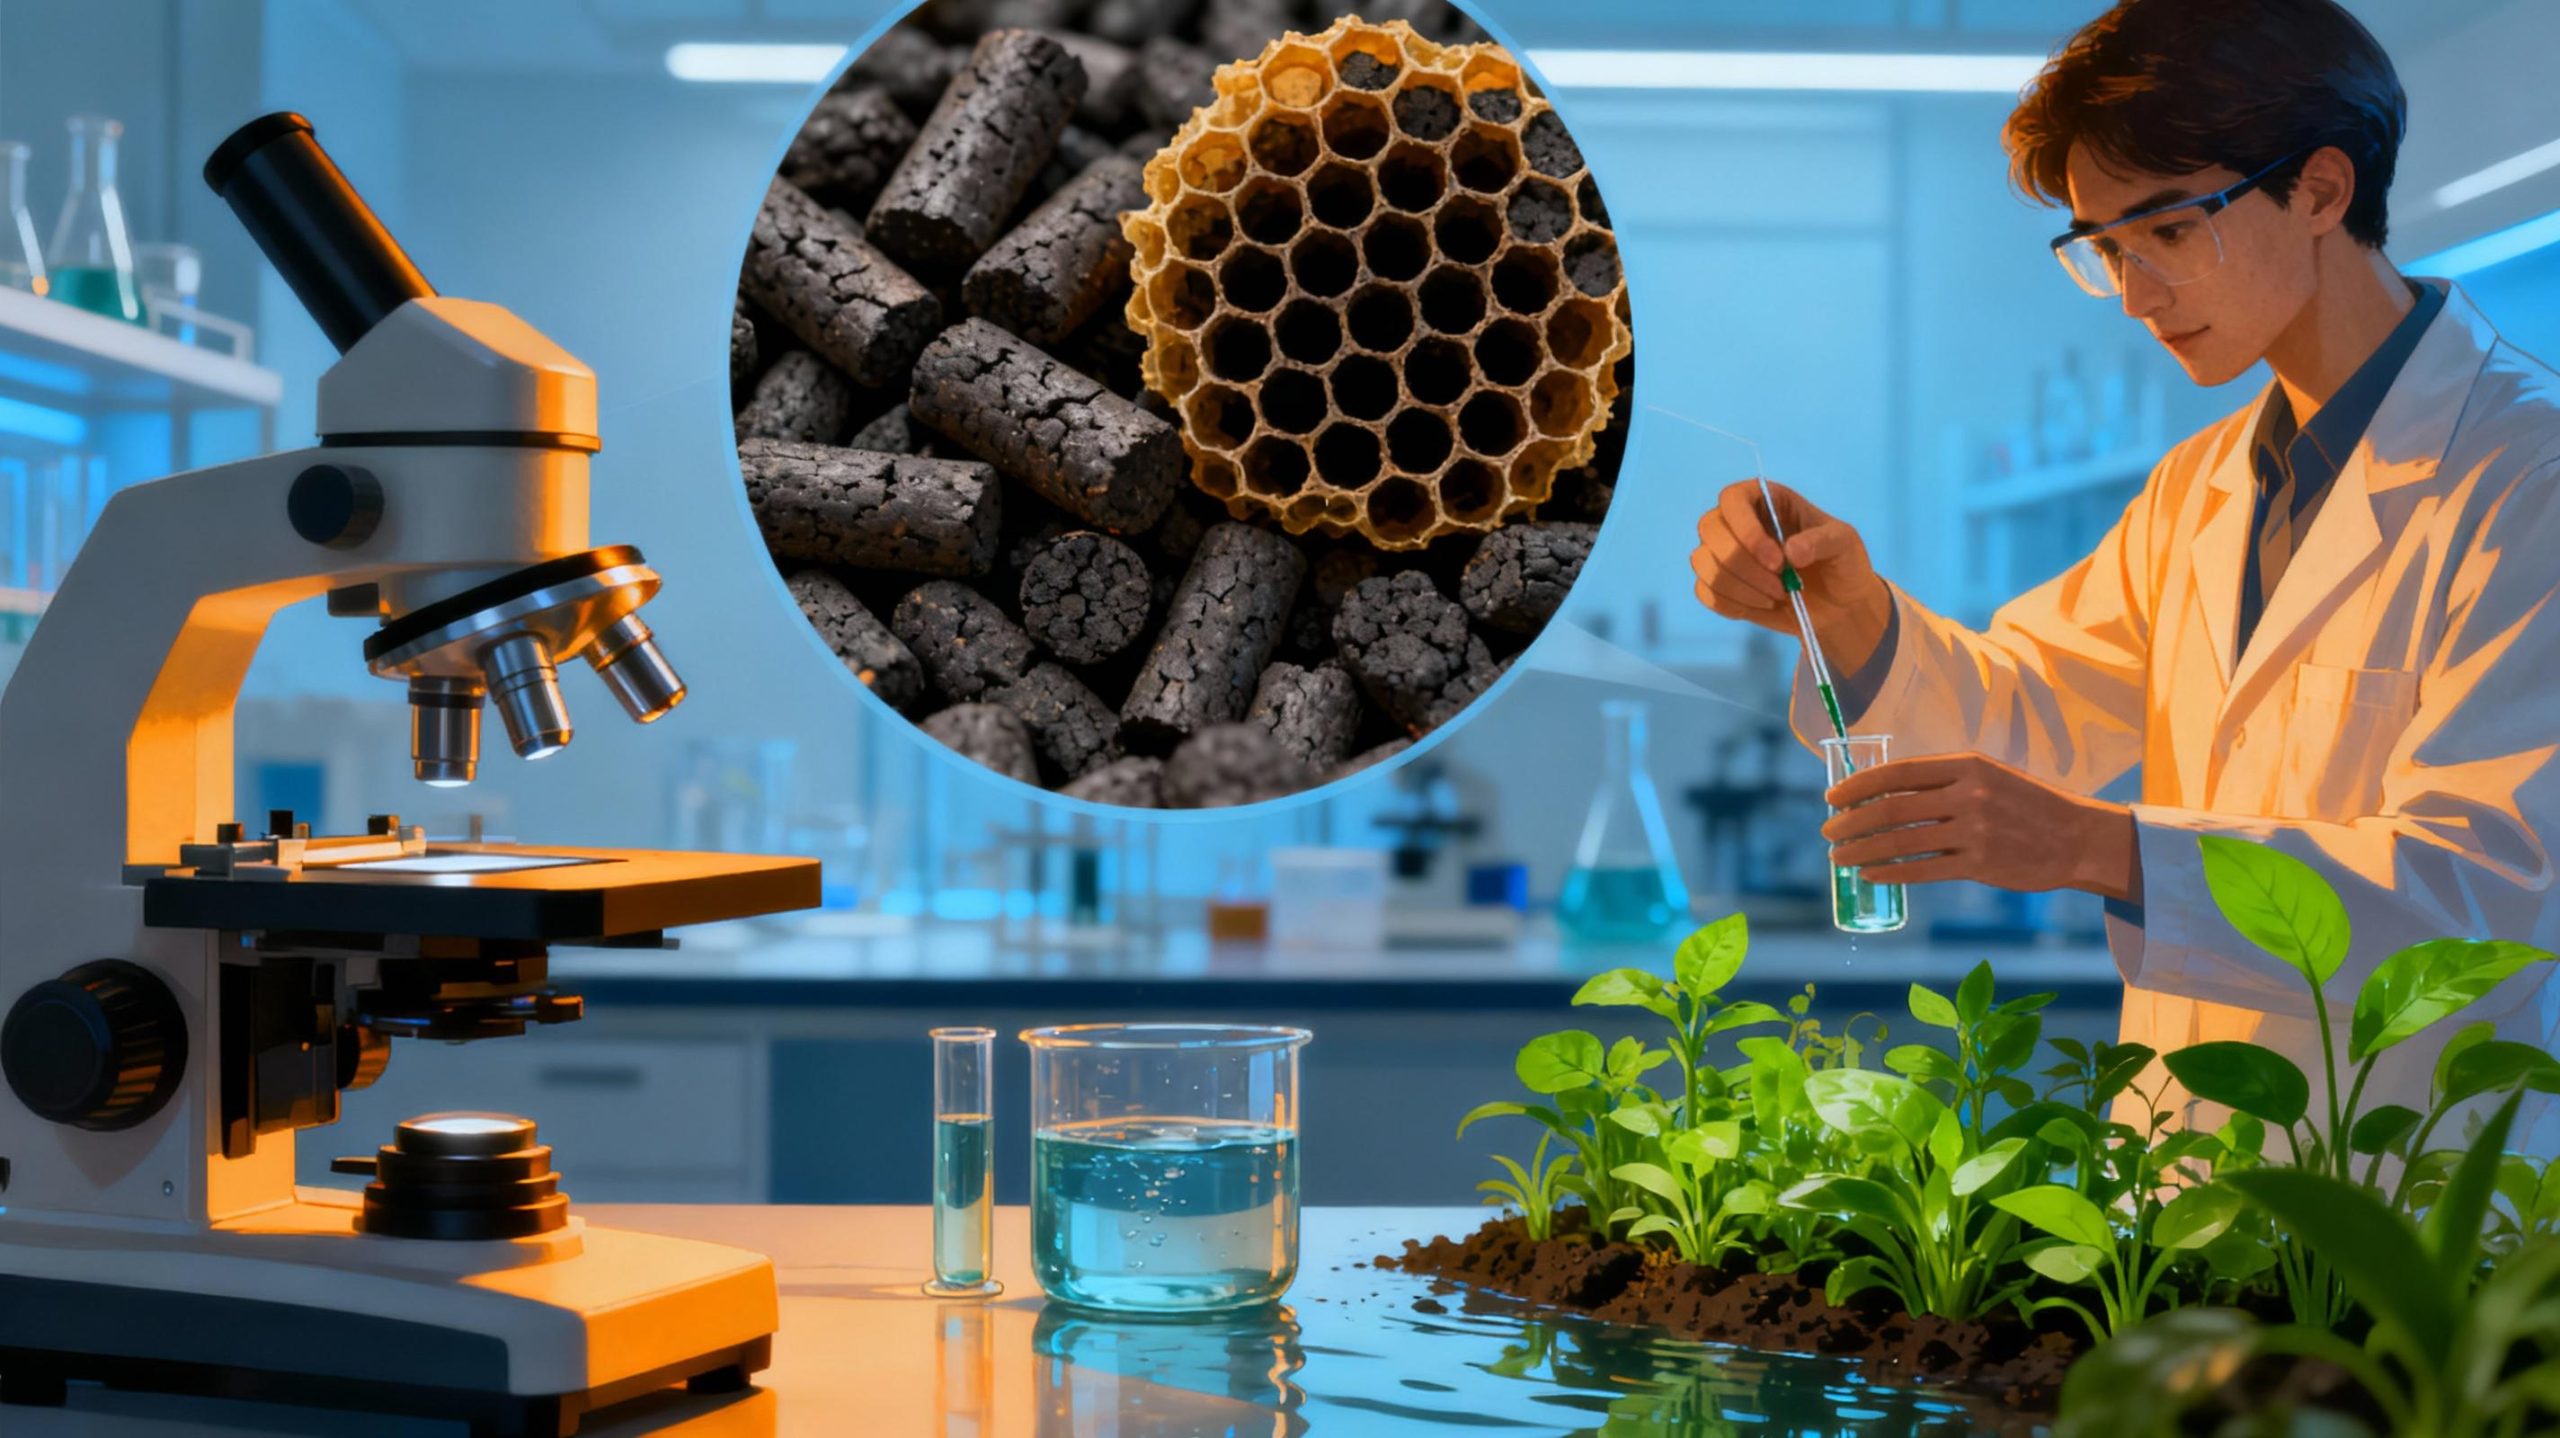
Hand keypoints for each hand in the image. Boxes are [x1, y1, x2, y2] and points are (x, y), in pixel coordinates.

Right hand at [1690, 479, 1892, 672]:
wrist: (1838, 607)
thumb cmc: (1840, 564)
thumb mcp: (1844, 544)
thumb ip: (1822, 541)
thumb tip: (1791, 552)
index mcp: (1765, 501)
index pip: (1732, 499)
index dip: (1746, 529)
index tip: (1777, 561)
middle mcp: (1737, 523)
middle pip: (1709, 529)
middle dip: (1743, 563)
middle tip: (1780, 585)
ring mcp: (1725, 555)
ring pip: (1705, 563)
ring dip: (1741, 588)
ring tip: (1777, 597)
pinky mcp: (1720, 586)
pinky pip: (1705, 592)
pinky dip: (1733, 604)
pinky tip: (1762, 606)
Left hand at [1822, 753, 2143, 902]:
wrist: (2076, 837)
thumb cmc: (2024, 804)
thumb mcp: (1987, 775)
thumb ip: (1942, 780)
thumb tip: (1883, 791)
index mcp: (1965, 765)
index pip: (1897, 772)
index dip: (1858, 785)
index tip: (1833, 797)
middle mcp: (1968, 794)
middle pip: (1891, 807)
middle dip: (1850, 820)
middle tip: (1827, 831)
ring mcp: (1975, 830)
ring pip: (1900, 840)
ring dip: (1861, 850)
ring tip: (1839, 857)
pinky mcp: (1981, 864)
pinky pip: (1922, 869)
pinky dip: (1890, 872)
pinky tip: (1871, 874)